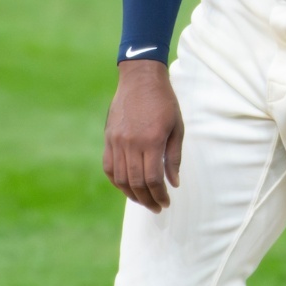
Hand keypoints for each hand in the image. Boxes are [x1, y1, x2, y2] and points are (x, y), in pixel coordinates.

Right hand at [103, 59, 184, 212]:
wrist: (140, 78)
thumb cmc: (164, 101)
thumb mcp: (177, 127)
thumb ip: (174, 157)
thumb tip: (174, 183)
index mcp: (152, 140)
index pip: (153, 178)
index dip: (159, 194)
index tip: (166, 202)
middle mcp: (131, 143)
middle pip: (136, 182)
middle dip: (147, 199)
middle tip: (157, 207)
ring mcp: (117, 141)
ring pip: (120, 178)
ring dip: (132, 194)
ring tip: (143, 201)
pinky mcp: (108, 138)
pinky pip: (109, 166)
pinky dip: (116, 181)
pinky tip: (126, 187)